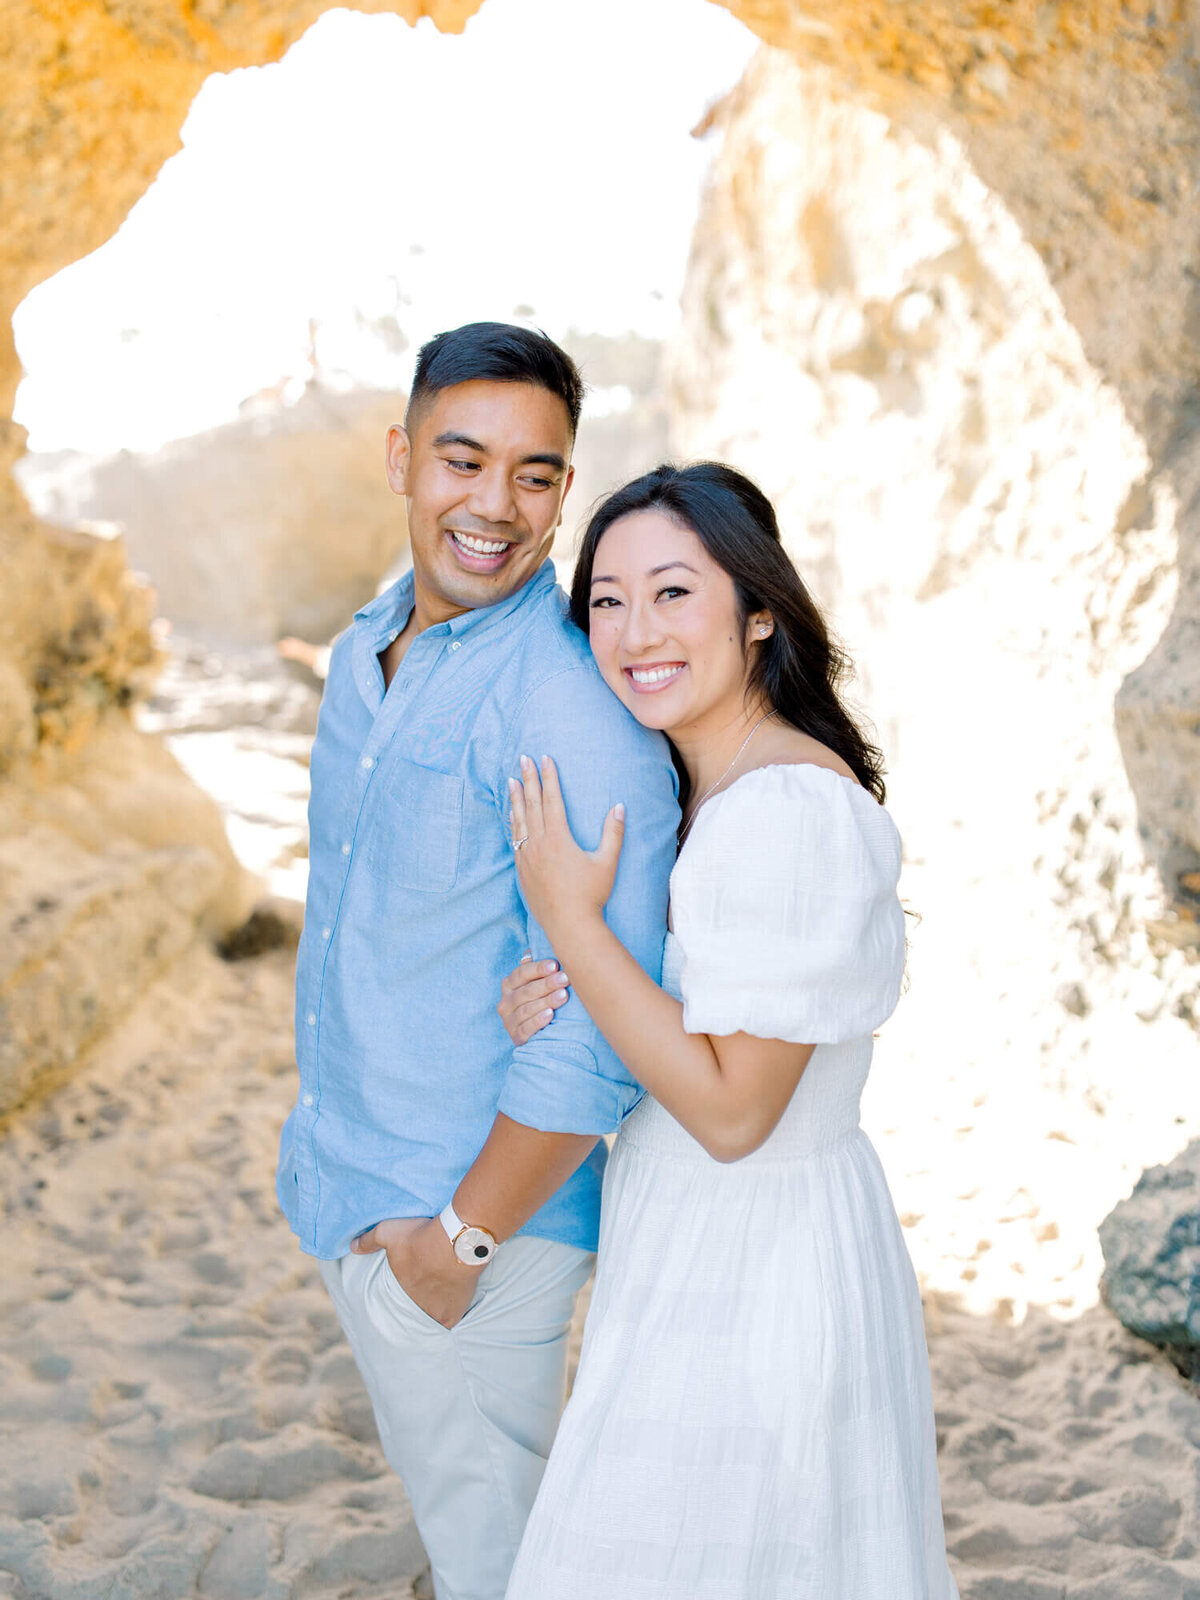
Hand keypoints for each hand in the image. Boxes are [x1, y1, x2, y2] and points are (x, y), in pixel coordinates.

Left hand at [350, 1216, 480, 1328]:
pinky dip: (450, 1315)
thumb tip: (352, 1247)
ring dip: (434, 1308)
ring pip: (431, 1316)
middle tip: (428, 1284)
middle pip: (415, 1306)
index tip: (412, 1278)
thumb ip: (369, 1240)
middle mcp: (415, 1304)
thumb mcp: (388, 1232)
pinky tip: (453, 1305)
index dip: (406, 1285)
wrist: (455, 1242)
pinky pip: (450, 1321)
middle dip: (419, 1297)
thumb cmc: (421, 1237)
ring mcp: (435, 1311)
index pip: (397, 1295)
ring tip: (441, 1294)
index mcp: (400, 1287)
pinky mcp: (454, 1312)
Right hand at [498, 952, 571, 1044]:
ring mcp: (509, 1021)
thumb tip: (532, 951)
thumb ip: (535, 968)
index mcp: (509, 985)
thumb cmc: (539, 999)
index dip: (538, 969)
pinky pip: (526, 1029)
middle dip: (547, 984)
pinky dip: (538, 1022)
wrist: (538, 1032)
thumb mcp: (536, 982)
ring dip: (546, 1001)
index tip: (555, 965)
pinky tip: (550, 1015)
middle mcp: (505, 1002)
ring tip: (563, 996)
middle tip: (565, 979)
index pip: (521, 974)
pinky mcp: (516, 1038)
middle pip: (525, 992)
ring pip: (526, 1009)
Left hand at [508, 756, 624, 934]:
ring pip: (519, 821)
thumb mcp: (607, 862)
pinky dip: (513, 823)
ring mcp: (527, 858)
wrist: (569, 925)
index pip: (552, 799)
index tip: (545, 759)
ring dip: (515, 799)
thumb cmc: (591, 894)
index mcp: (558, 838)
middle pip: (532, 804)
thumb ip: (614, 833)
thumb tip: (619, 807)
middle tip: (523, 759)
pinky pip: (515, 840)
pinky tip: (512, 816)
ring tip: (511, 781)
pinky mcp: (522, 870)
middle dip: (528, 780)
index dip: (549, 777)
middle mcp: (538, 844)